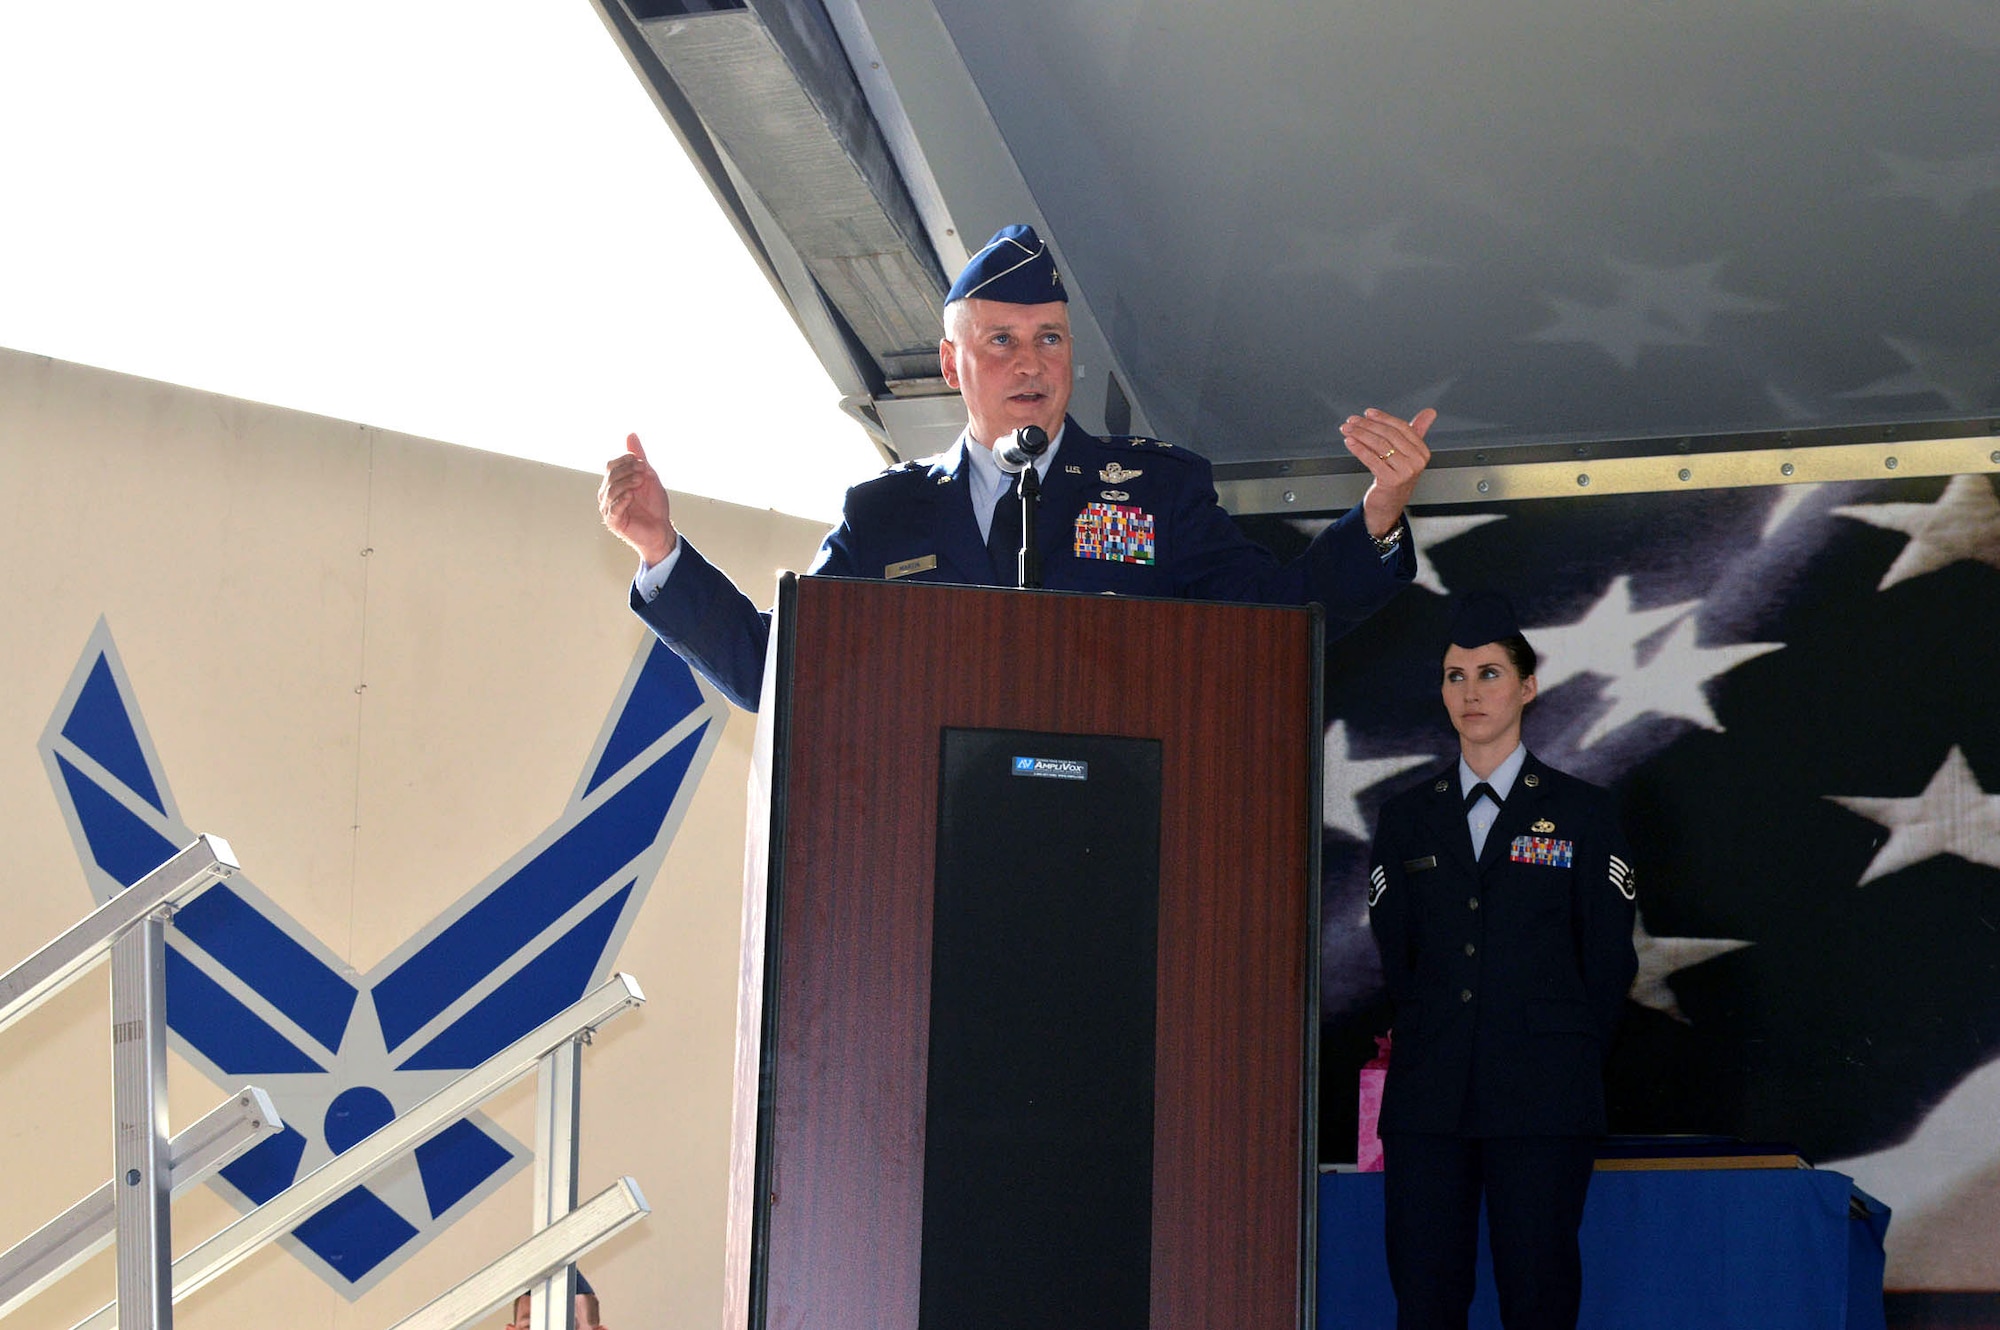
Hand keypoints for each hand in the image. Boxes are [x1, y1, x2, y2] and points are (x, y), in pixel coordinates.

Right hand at [598, 433, 675, 565]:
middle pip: (610, 475)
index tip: (642, 462)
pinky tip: (631, 496)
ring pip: (611, 490)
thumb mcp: (648, 476)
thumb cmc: (654, 505)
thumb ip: (638, 457)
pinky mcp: (613, 522)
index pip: (611, 465)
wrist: (661, 529)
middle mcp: (607, 495)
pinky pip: (613, 508)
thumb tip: (631, 434)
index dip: (625, 460)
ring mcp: (608, 508)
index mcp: (613, 483)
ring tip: (640, 482)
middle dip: (627, 470)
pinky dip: (622, 499)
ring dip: (627, 482)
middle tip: (643, 472)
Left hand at [1340, 407, 1433, 537]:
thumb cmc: (1396, 477)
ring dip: (1360, 435)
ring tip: (1347, 430)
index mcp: (1422, 451)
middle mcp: (1417, 461)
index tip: (1367, 413)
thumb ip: (1417, 432)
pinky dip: (1359, 449)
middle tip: (1351, 421)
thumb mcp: (1407, 454)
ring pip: (1379, 446)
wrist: (1389, 504)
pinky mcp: (1392, 481)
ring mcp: (1406, 472)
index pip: (1401, 427)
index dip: (1383, 418)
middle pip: (1389, 435)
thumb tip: (1430, 412)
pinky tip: (1349, 442)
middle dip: (1367, 426)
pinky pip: (1373, 460)